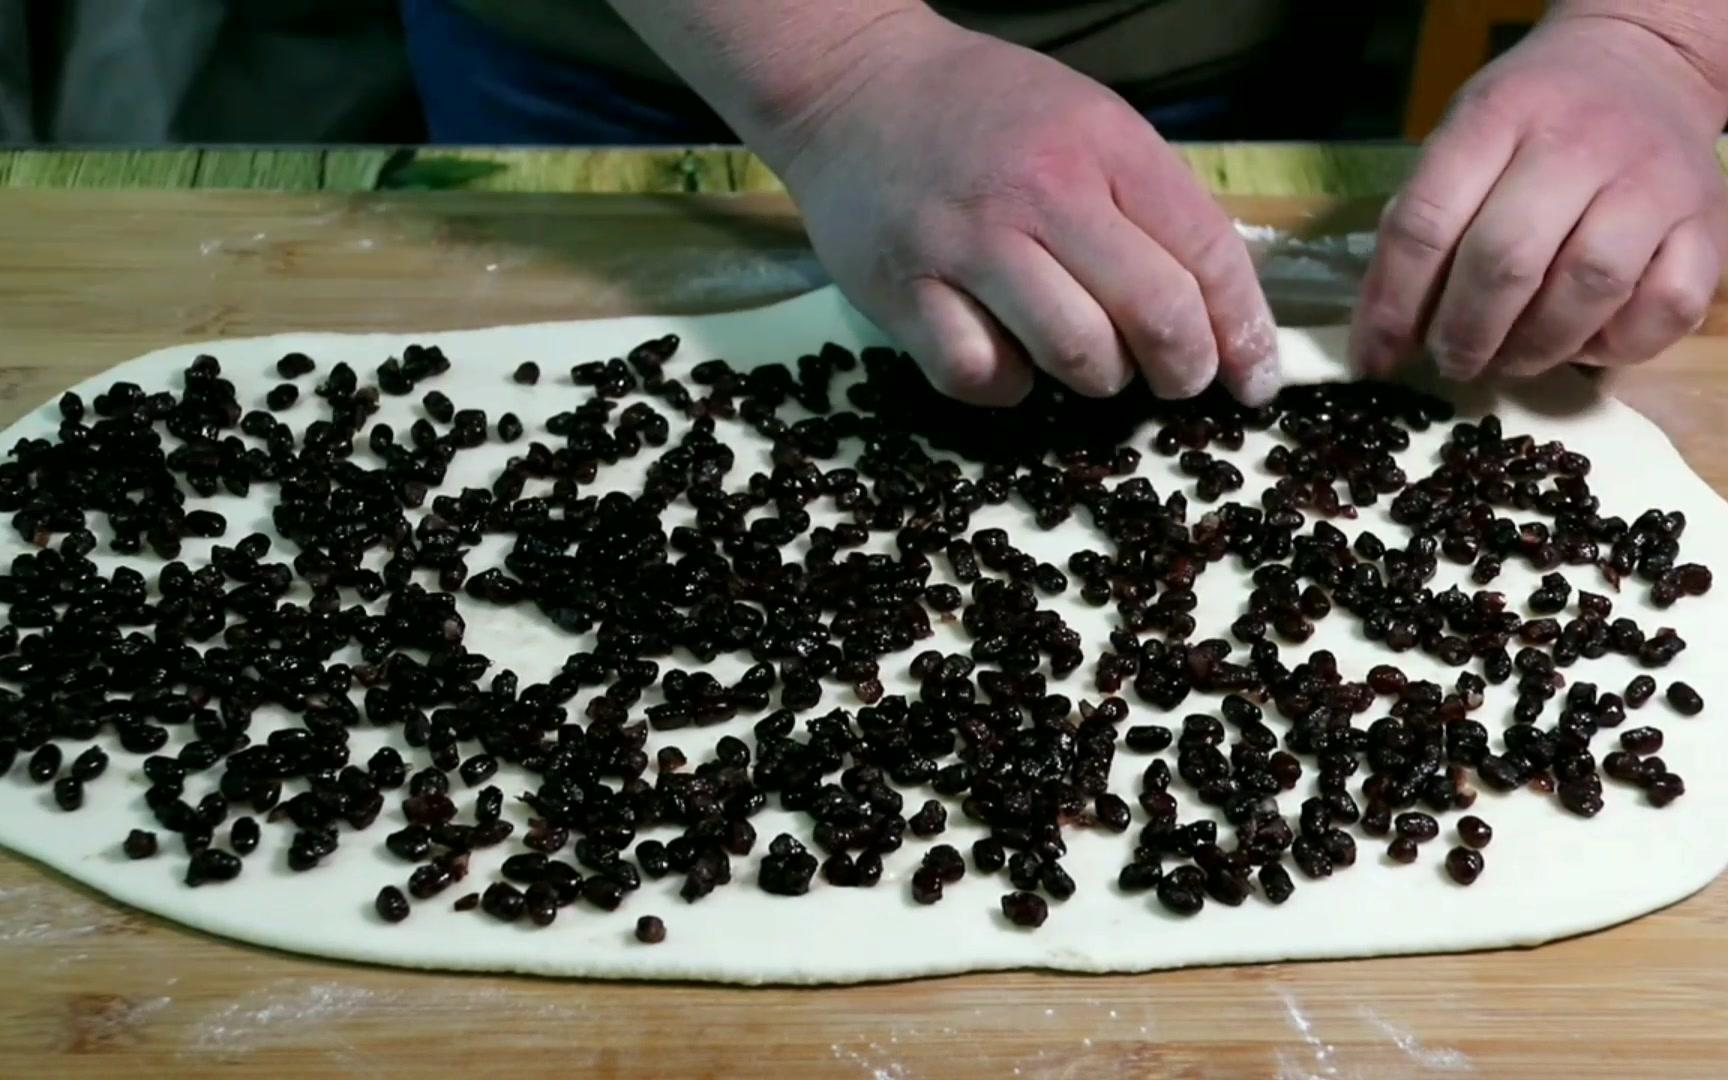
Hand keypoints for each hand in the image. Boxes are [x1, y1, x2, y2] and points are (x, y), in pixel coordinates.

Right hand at [763, 11, 1278, 404]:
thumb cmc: (983, 112)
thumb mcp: (1089, 123)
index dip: (1245, 331)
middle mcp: (1039, 193)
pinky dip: (1007, 385)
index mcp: (1102, 145)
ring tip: (1088, 360)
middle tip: (1177, 381)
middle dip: (1184, 369)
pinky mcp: (904, 292)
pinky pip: (982, 375)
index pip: (1207, 253)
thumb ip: (1149, 202)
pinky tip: (1006, 357)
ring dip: (1098, 378)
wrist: (855, 87)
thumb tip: (1214, 309)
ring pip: (1076, 355)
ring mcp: (967, 246)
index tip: (1254, 379)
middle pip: (1154, 314)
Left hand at [1352, 14, 1727, 380]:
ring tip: (1508, 359)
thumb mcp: (1462, 138)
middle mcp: (1580, 143)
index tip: (1375, 358)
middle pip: (1507, 261)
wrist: (1645, 65)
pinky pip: (1666, 307)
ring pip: (1588, 289)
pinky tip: (1581, 344)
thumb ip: (1423, 221)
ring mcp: (1653, 181)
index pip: (1426, 224)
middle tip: (1451, 360)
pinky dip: (1616, 345)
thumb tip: (1386, 332)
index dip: (1392, 305)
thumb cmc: (1534, 119)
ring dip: (1534, 348)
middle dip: (1464, 334)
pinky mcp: (1709, 221)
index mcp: (1498, 117)